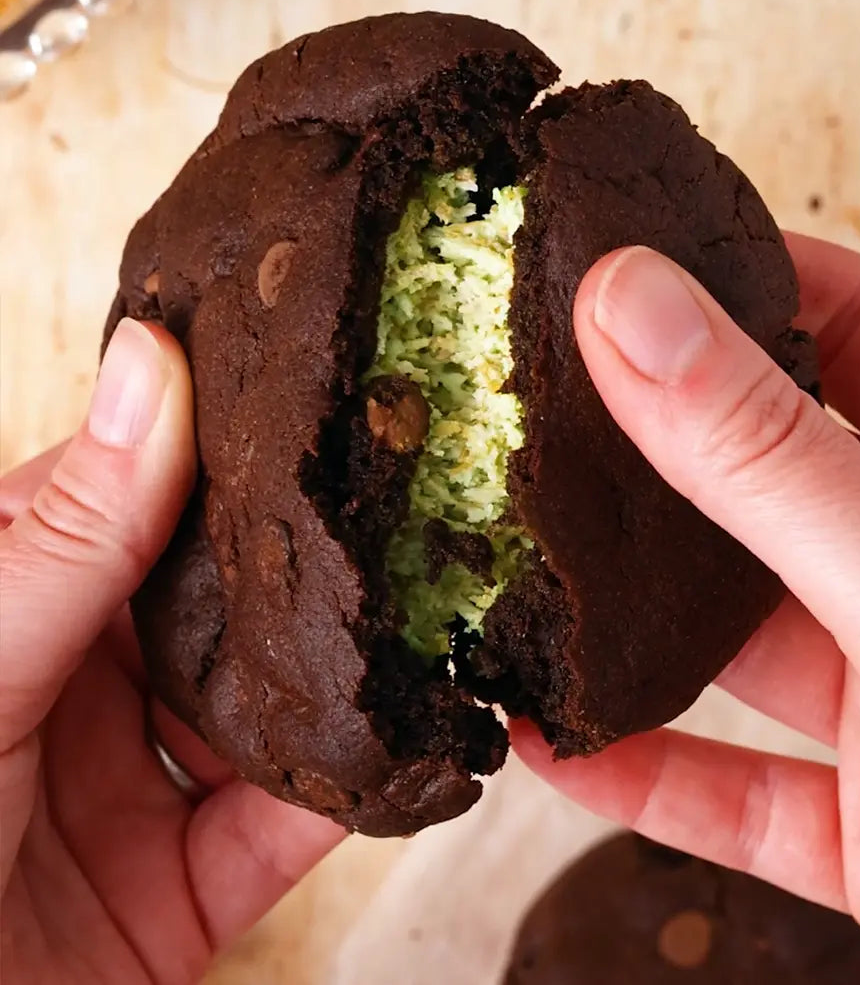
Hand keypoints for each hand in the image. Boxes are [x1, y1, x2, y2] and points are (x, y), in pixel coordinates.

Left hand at [0, 319, 342, 984]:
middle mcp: (67, 691)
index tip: (298, 387)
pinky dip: (346, 797)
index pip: (117, 500)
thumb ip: (70, 537)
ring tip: (419, 603)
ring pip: (255, 714)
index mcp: (4, 612)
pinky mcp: (176, 893)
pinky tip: (408, 743)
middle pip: (204, 605)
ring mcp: (123, 793)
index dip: (205, 445)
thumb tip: (149, 365)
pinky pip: (278, 833)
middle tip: (391, 486)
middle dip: (291, 562)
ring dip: (332, 677)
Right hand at [511, 233, 859, 972]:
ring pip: (747, 635)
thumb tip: (632, 308)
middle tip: (540, 402)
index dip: (751, 281)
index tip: (629, 258)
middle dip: (657, 451)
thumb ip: (766, 459)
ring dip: (634, 621)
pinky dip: (646, 770)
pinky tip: (552, 740)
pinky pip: (739, 782)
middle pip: (779, 477)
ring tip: (522, 565)